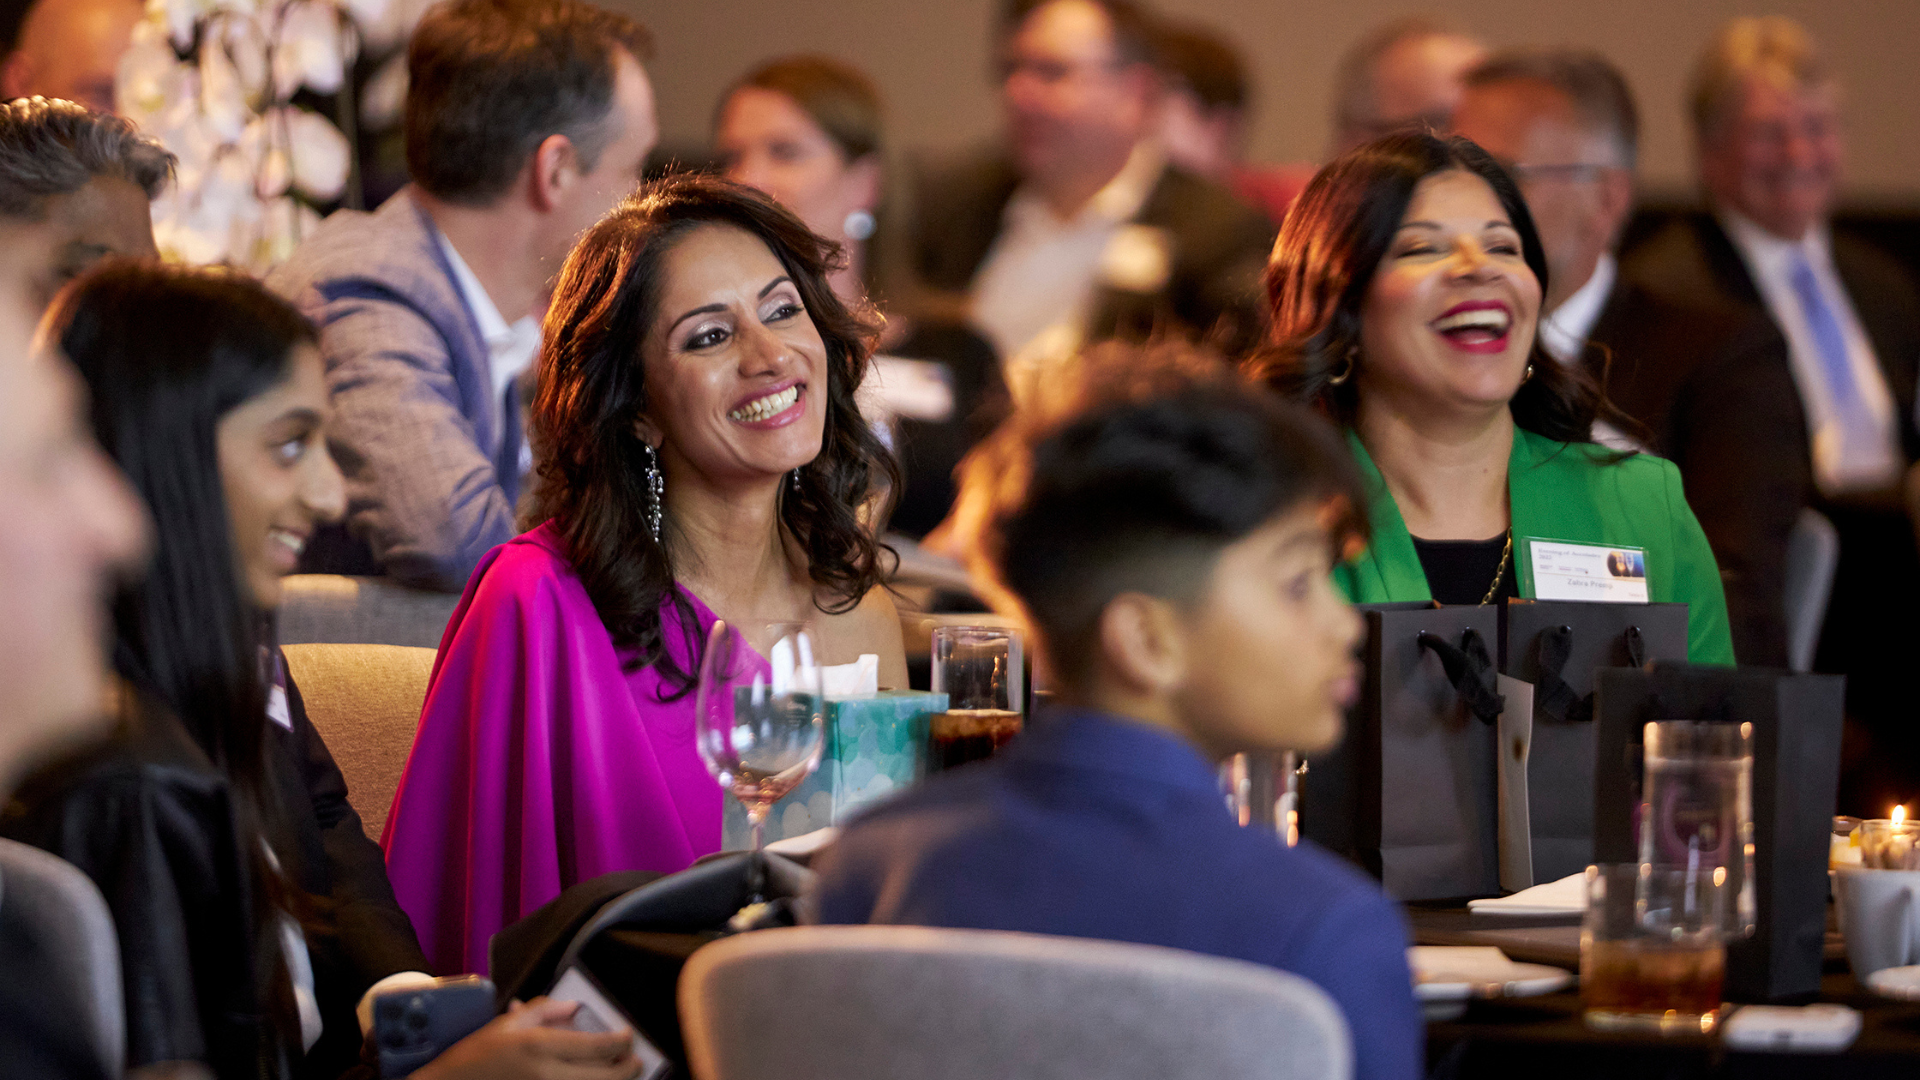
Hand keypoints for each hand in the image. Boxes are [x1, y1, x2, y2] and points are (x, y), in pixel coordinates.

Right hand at [411, 997, 640, 1079]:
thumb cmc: (476, 1055)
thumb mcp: (508, 1024)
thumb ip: (545, 1010)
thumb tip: (576, 1007)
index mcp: (540, 1046)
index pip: (597, 1046)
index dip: (621, 1042)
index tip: (628, 1036)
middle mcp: (547, 1075)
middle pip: (606, 1076)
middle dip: (628, 1068)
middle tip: (635, 1060)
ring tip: (622, 1074)